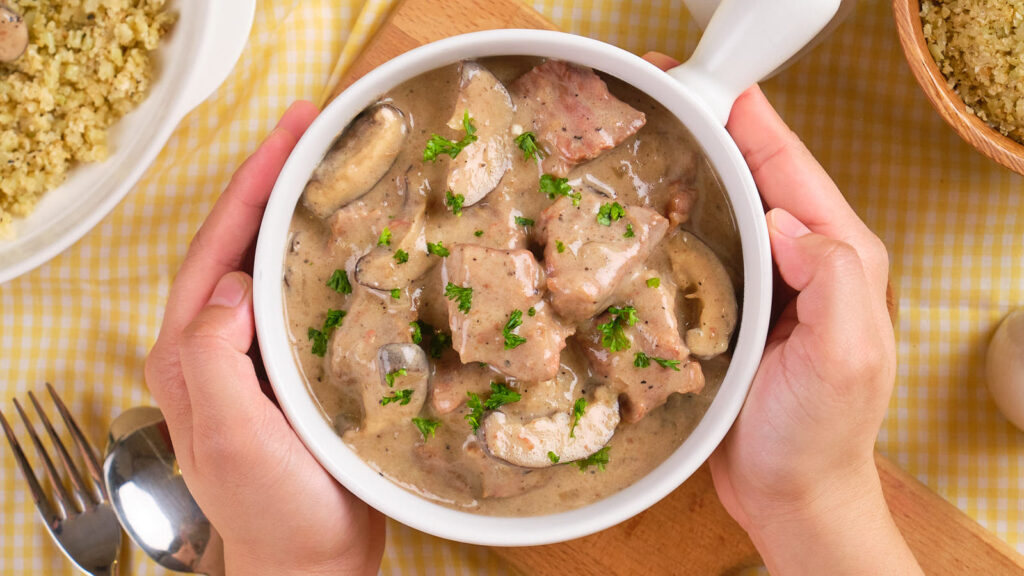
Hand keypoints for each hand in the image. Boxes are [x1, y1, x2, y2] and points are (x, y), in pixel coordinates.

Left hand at [144, 102, 384, 575]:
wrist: (310, 559)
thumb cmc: (272, 508)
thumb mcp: (231, 435)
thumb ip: (214, 358)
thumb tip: (234, 284)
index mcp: (189, 349)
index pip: (216, 245)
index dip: (251, 182)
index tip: (290, 132)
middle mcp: (216, 342)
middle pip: (239, 240)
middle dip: (273, 179)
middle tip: (316, 129)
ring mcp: (254, 354)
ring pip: (271, 262)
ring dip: (298, 209)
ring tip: (337, 166)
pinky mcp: (290, 366)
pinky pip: (302, 295)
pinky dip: (324, 255)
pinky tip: (354, 238)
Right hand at [643, 53, 919, 572]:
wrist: (790, 494)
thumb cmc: (817, 436)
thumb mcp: (845, 358)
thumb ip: (835, 279)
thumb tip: (784, 217)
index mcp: (840, 256)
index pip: (792, 166)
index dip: (748, 118)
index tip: (698, 83)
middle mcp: (805, 259)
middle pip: (757, 174)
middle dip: (711, 127)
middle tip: (654, 97)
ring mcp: (768, 281)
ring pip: (728, 205)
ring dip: (690, 168)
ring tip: (640, 138)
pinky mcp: (735, 307)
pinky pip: (705, 246)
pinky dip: (676, 219)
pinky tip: (640, 211)